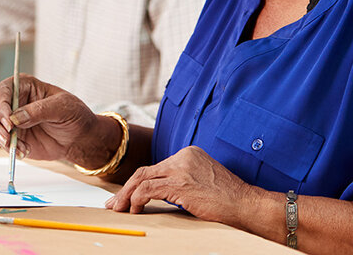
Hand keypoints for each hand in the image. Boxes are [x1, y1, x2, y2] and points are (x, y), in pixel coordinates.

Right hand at [0, 74, 102, 161]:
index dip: (0, 106)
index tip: (9, 123)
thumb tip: (16, 118)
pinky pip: (1, 142)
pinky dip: (10, 149)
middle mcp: (12, 100)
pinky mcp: (12, 135)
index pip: (0, 91)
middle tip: (8, 138)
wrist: (78, 137)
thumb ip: (39, 110)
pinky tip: (25, 151)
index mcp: (23, 85)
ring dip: (2, 139)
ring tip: (21, 148)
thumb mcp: (62, 107)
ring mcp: (10, 119)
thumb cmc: (73, 115)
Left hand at [105, 145, 251, 224]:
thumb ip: (182, 180)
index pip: (155, 168)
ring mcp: (181, 169)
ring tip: (118, 208)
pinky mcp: (180, 184)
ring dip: (126, 195)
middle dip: (126, 188)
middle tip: (114, 203)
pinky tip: (134, 209)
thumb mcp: (202, 181)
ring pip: (142, 179)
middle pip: (145, 171)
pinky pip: (148, 190)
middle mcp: (182, 157)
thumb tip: (157, 194)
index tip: (127, 195)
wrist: (248, 205)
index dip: (137, 182)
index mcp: (188, 154)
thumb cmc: (228, 199)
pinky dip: (137, 199)